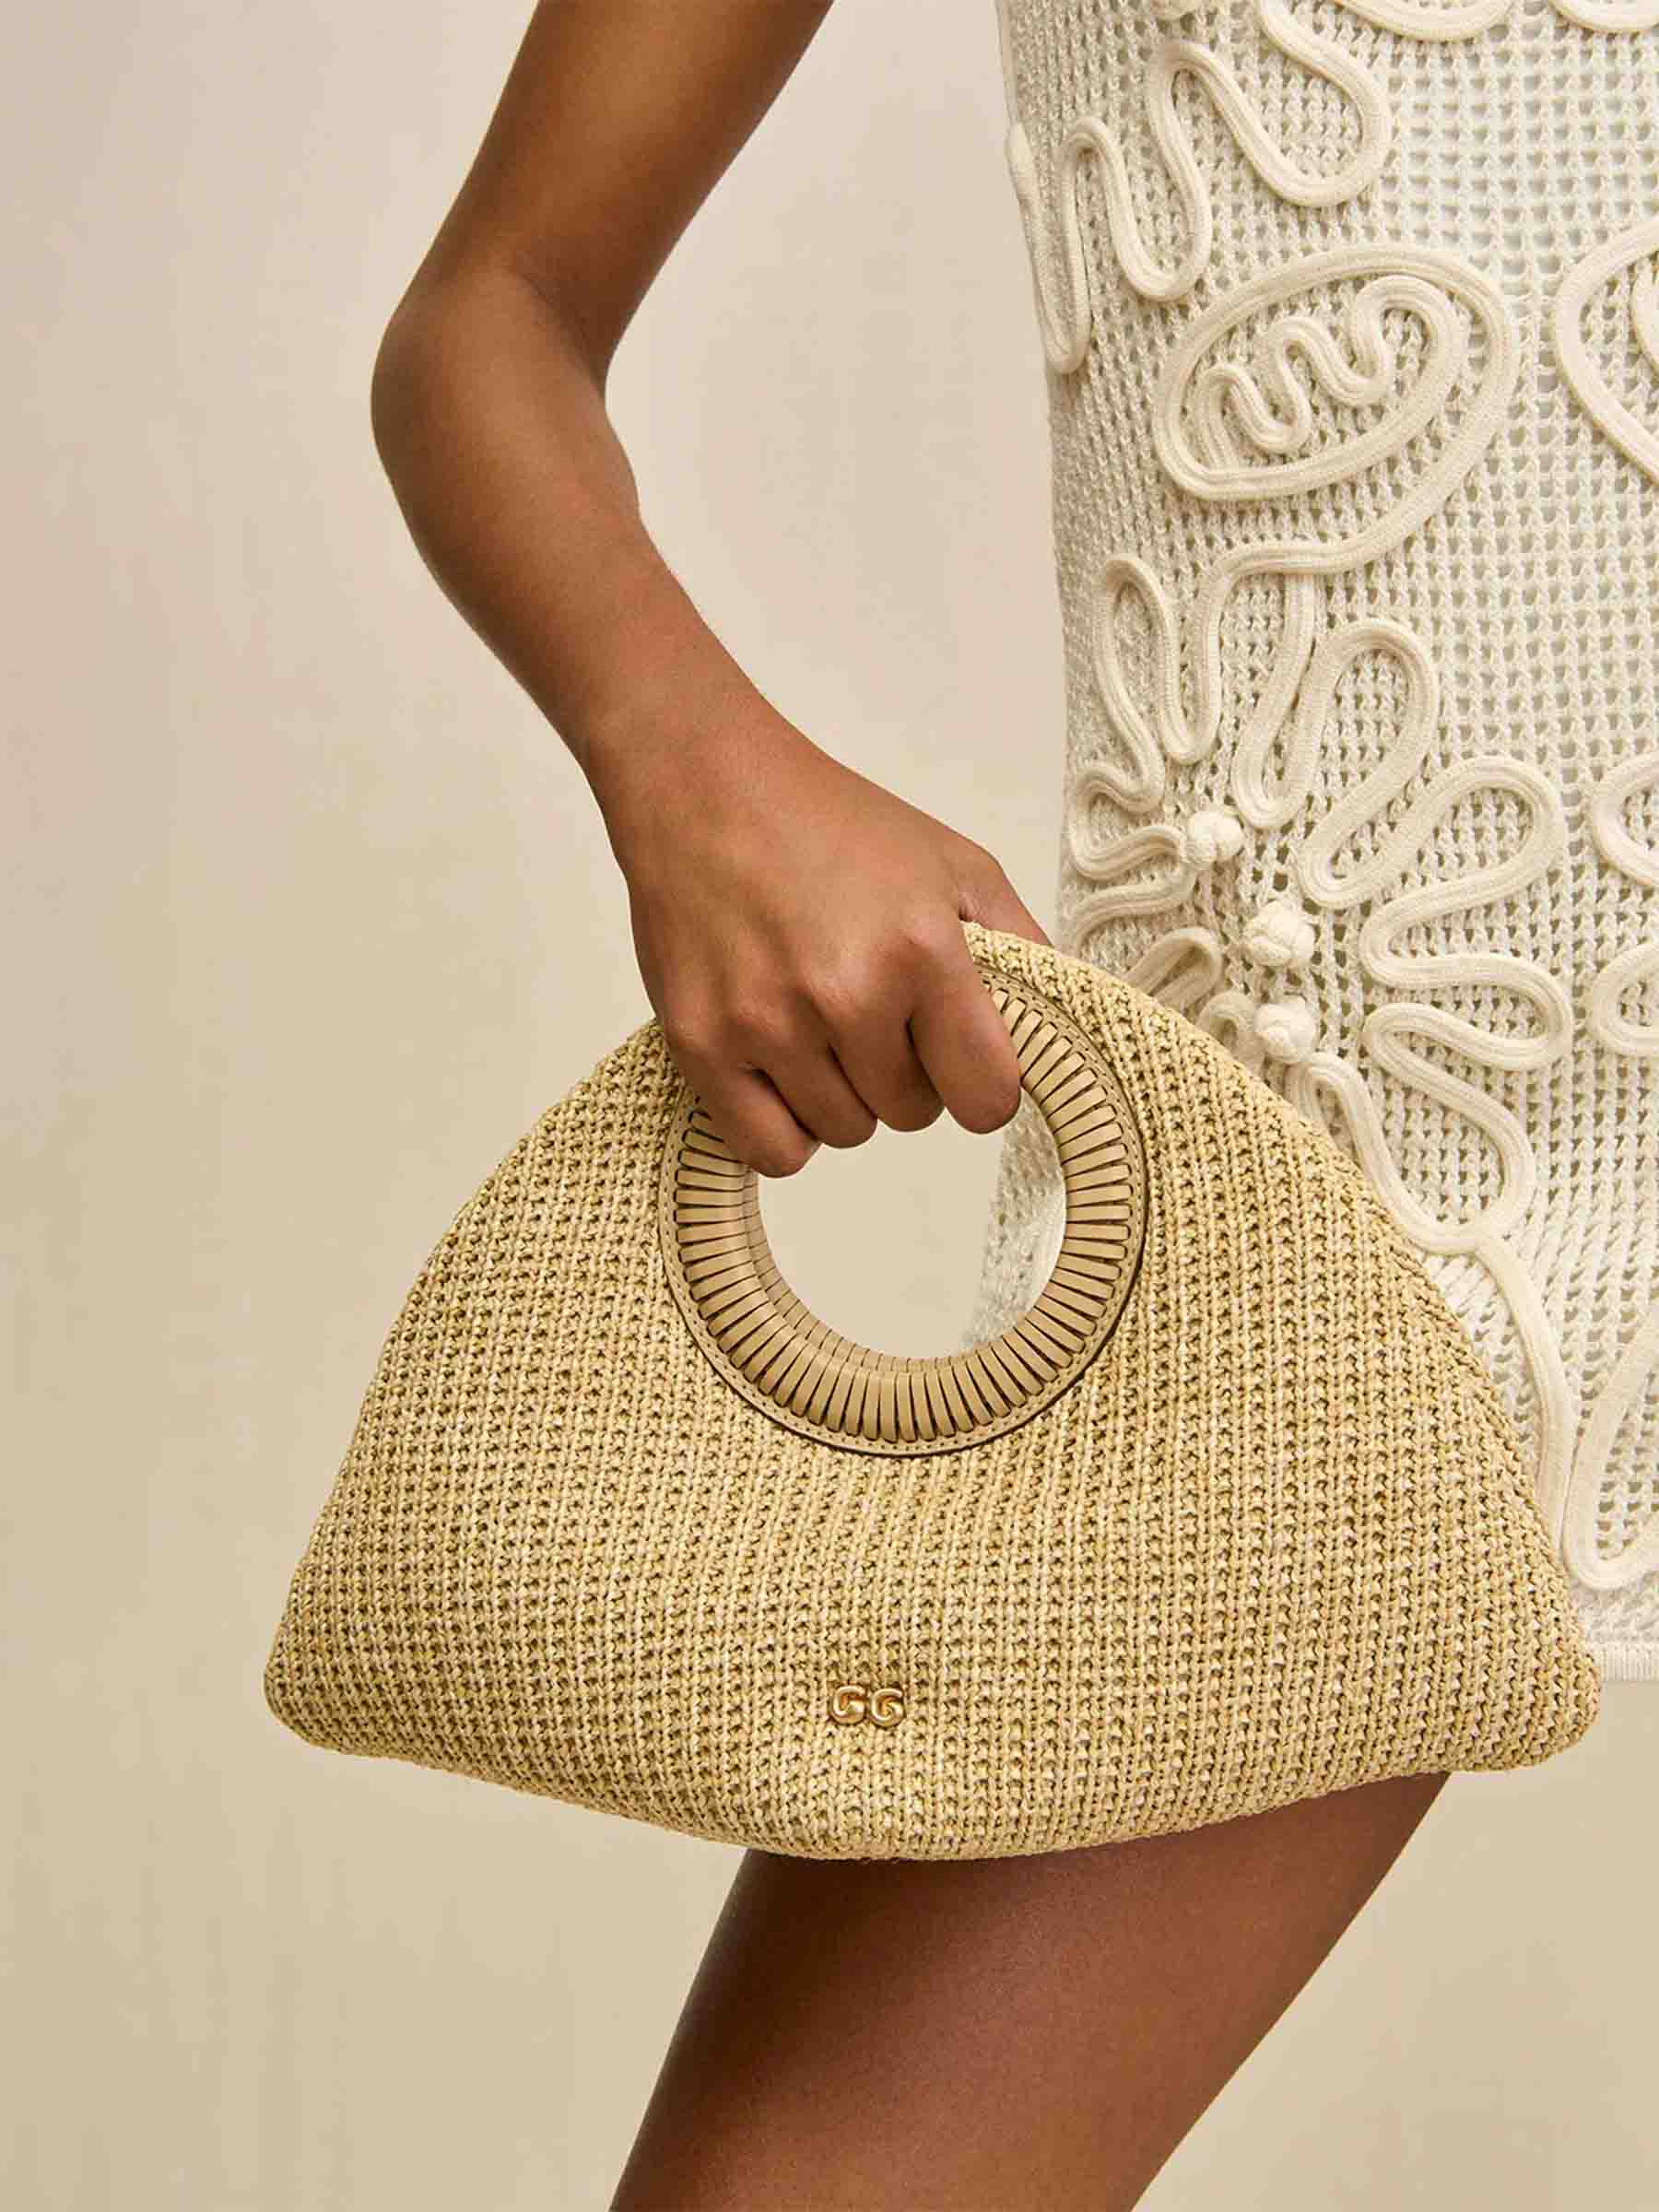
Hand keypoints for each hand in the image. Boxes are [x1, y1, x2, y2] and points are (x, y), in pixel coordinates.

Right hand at [591, 695, 1050, 1176]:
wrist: (706, 788)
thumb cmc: (832, 825)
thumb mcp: (956, 865)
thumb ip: (1020, 949)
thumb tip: (1052, 1031)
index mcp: (921, 950)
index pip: (987, 1097)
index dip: (980, 1085)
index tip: (960, 1060)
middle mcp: (845, 994)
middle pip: (911, 1116)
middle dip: (904, 1076)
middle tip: (873, 1009)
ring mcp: (767, 1024)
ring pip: (843, 1133)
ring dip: (843, 1096)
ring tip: (819, 1021)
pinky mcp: (700, 1044)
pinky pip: (771, 1150)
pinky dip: (785, 1126)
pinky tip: (783, 1069)